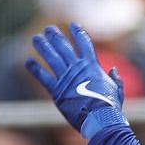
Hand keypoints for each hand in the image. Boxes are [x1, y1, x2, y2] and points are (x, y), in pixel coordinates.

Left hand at [26, 24, 127, 140]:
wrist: (100, 119)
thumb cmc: (110, 107)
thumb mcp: (117, 89)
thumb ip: (115, 78)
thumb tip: (113, 70)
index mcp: (92, 66)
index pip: (84, 43)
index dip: (78, 32)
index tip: (72, 24)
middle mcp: (78, 69)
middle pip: (64, 47)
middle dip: (55, 37)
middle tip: (48, 29)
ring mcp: (66, 79)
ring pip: (52, 58)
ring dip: (43, 47)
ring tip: (35, 38)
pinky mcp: (57, 92)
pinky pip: (43, 77)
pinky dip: (35, 69)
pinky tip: (28, 61)